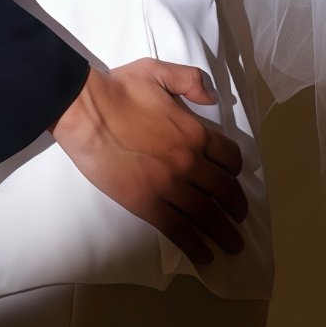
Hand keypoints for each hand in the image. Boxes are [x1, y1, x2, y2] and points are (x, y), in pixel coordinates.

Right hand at [50, 62, 248, 266]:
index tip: (234, 177)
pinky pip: (178, 229)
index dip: (235, 169)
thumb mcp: (158, 71)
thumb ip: (190, 80)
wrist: (85, 111)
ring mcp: (169, 186)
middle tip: (240, 217)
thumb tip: (213, 98)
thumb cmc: (119, 89)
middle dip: (237, 207)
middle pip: (224, 191)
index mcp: (194, 131)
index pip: (229, 156)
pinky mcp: (146, 203)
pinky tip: (204, 255)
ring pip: (206, 215)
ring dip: (224, 233)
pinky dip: (195, 245)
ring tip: (233, 246)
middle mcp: (189, 162)